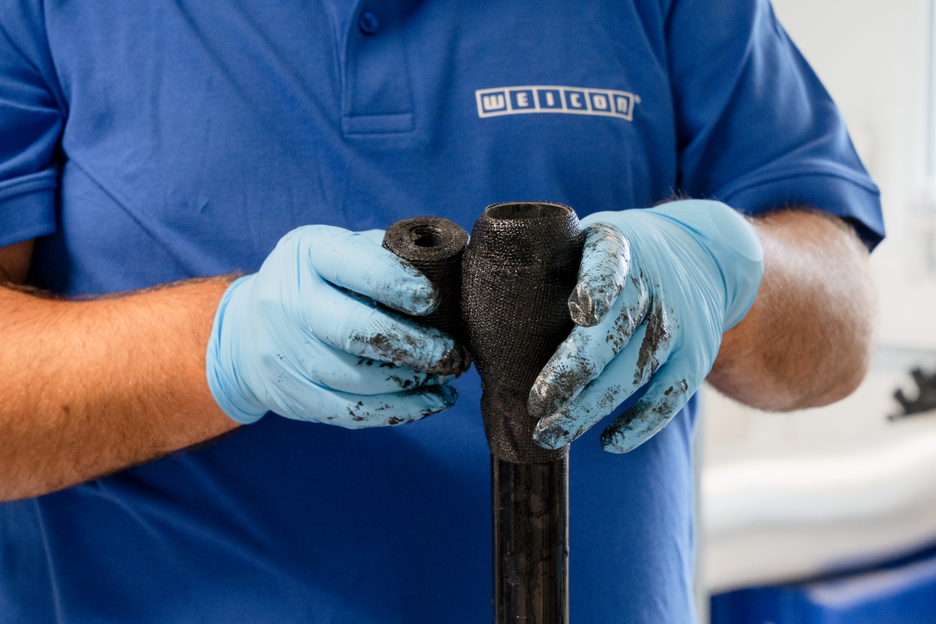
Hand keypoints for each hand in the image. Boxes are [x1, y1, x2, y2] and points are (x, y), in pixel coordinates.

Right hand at [206, 225, 469, 425]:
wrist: (247, 328)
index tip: (433, 300)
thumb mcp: (344, 252)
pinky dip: (395, 412)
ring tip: (449, 378)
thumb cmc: (322, 283)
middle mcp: (285, 300)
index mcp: (306, 252)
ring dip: (410, 383)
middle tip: (454, 354)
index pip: (351, 264)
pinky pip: (346, 411)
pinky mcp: (289, 393)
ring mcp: (281, 351)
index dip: (395, 282)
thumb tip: (456, 268)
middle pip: (352, 330)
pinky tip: (430, 403)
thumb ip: (392, 255)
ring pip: (352, 377)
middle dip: (413, 346)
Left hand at [528, 200, 762, 451]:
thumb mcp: (583, 243)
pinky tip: (608, 442)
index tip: (579, 312)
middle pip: (616, 330)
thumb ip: (542, 272)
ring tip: (550, 433)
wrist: (698, 256)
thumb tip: (473, 324)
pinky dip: (641, 423)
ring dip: (593, 406)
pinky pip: (671, 394)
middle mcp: (654, 282)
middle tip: (536, 404)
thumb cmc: (608, 260)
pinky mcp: (697, 355)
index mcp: (617, 245)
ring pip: (637, 368)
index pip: (611, 263)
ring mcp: (679, 321)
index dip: (599, 286)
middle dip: (574, 371)